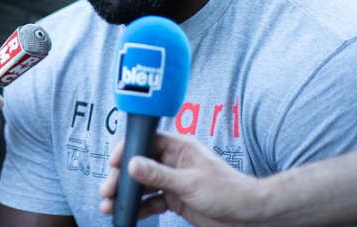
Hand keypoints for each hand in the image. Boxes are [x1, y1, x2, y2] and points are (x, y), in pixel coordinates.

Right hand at [99, 132, 262, 225]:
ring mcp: (173, 180)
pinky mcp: (175, 199)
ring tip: (110, 205)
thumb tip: (132, 164)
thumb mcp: (189, 183)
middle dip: (122, 178)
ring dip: (127, 194)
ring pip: (143, 185)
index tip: (113, 163)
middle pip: (140, 165)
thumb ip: (159, 174)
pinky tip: (129, 214)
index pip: (147, 141)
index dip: (128, 150)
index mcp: (179, 147)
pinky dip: (139, 208)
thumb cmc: (228, 191)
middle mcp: (174, 161)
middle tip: (108, 191)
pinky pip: (151, 201)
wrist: (249, 216)